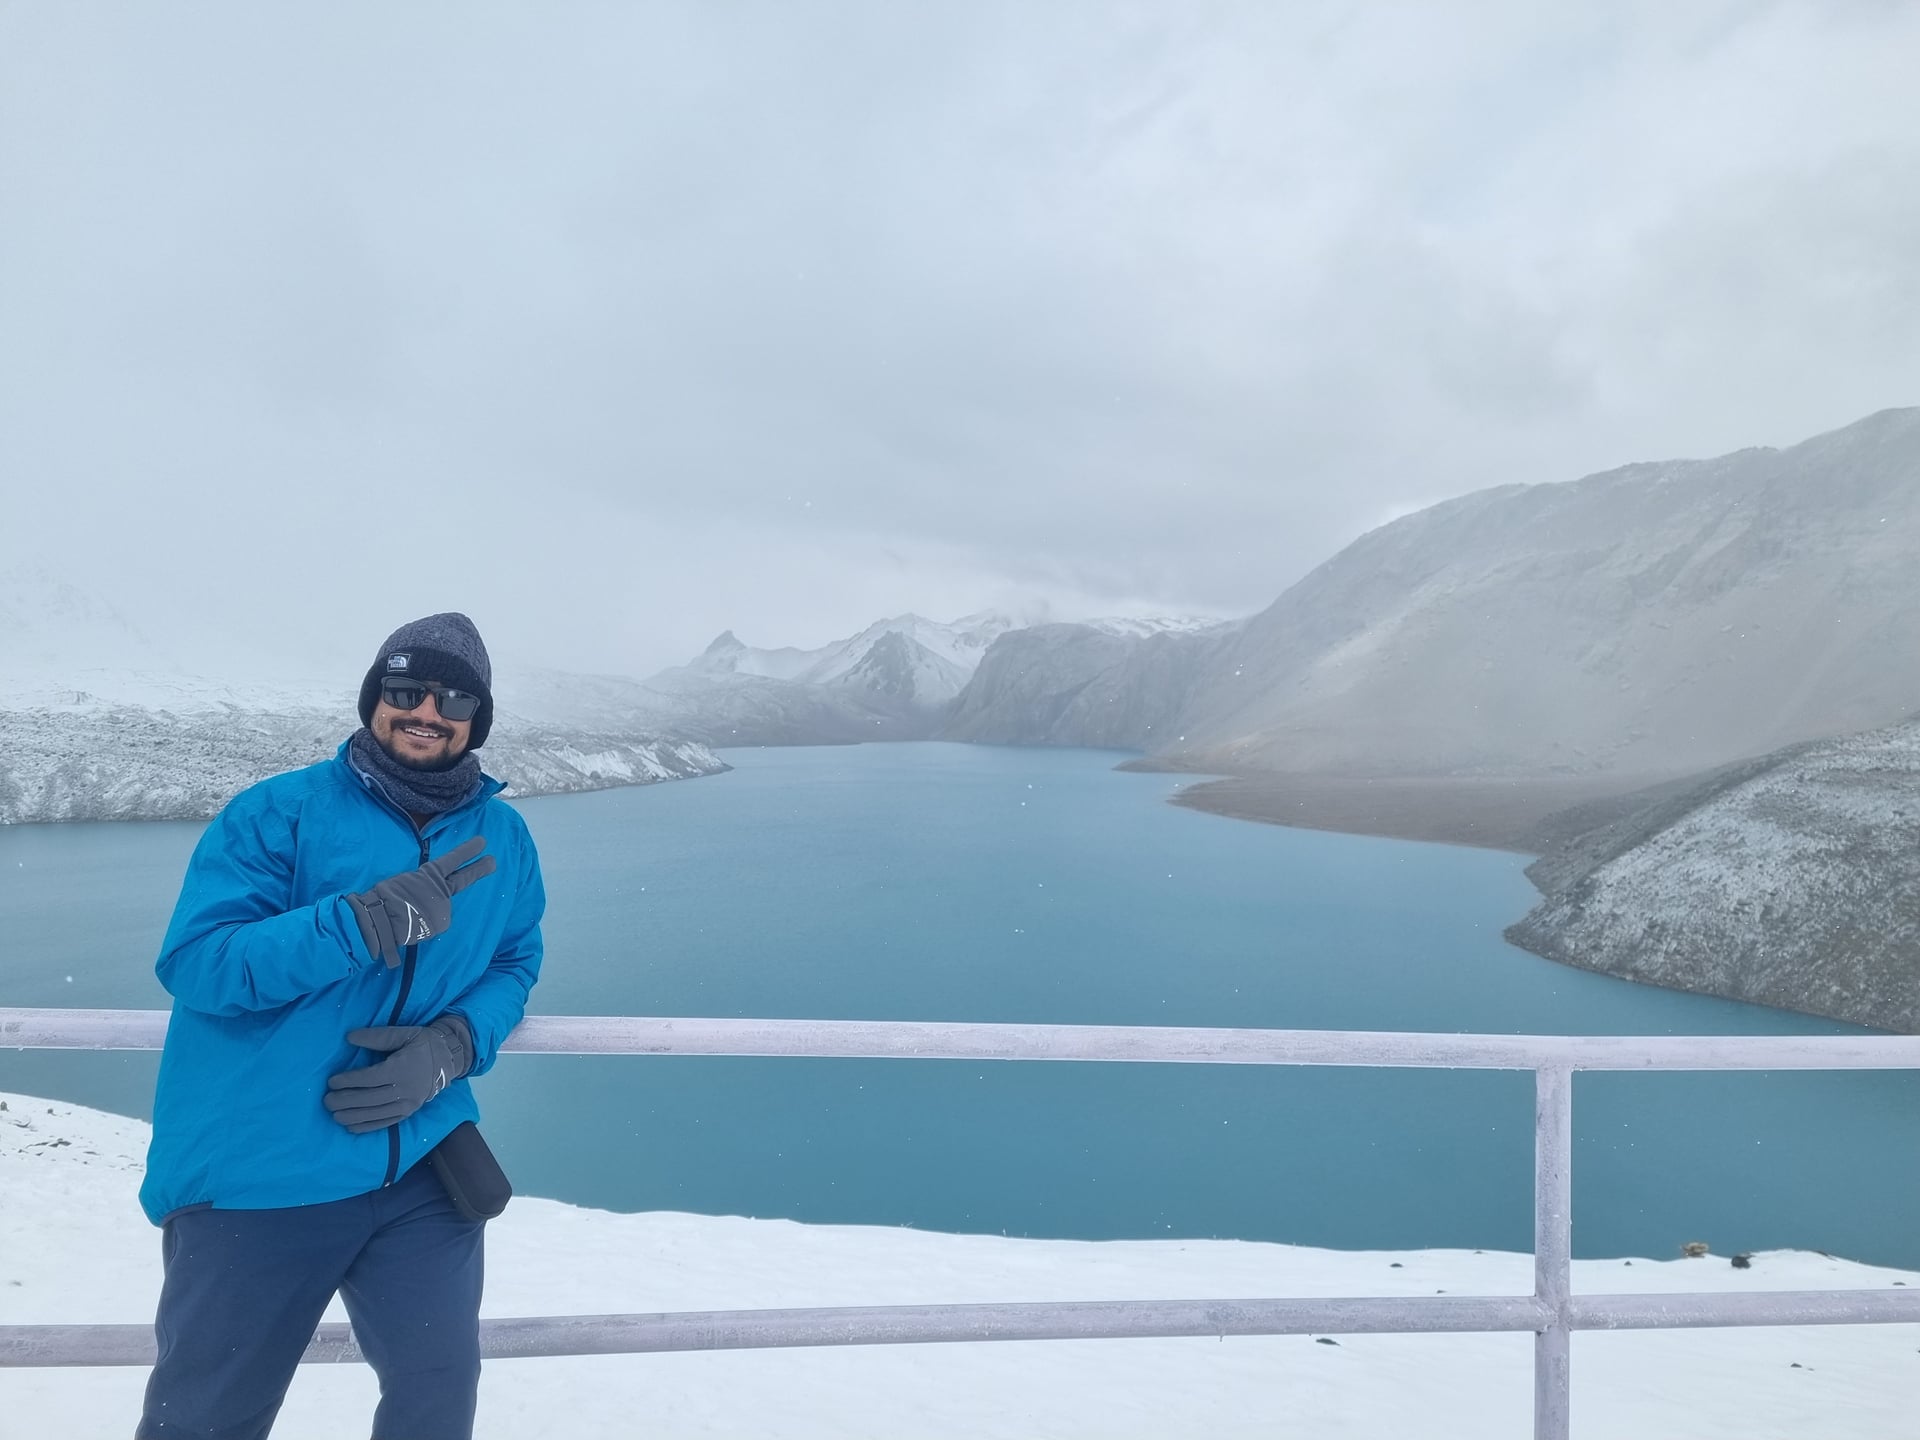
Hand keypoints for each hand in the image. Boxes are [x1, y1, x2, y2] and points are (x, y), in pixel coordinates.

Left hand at [324, 1018, 473, 1133]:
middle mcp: (404, 1089)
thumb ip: (378, 1036)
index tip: (332, 1081)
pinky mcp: (409, 1113)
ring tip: (334, 1115)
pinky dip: (367, 1126)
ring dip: (352, 1116)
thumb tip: (350, 1037)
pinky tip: (351, 1126)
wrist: (449, 1059)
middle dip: (345, 1100)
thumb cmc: (424, 1044)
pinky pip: (385, 1123)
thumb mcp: (404, 1034)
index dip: (349, 1081)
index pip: (369, 1078)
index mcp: (402, 1068)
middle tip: (327, 1100)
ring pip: (375, 1113)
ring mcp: (407, 1104)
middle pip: (369, 1098)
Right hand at [345, 836, 495, 967]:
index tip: (483, 842)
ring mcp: (444, 906)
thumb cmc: (384, 899)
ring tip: (409, 914)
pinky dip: (427, 924)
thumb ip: (421, 885)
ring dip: (430, 910)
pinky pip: (437, 923)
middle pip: (464, 878)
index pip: (453, 859)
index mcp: (429, 874)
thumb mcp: (403, 883)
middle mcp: (441, 889)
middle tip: (493, 861)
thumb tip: (425, 896)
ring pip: (441, 908)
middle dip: (480, 869)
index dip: (468, 851)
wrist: (381, 920)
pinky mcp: (443, 923)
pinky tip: (412, 924)